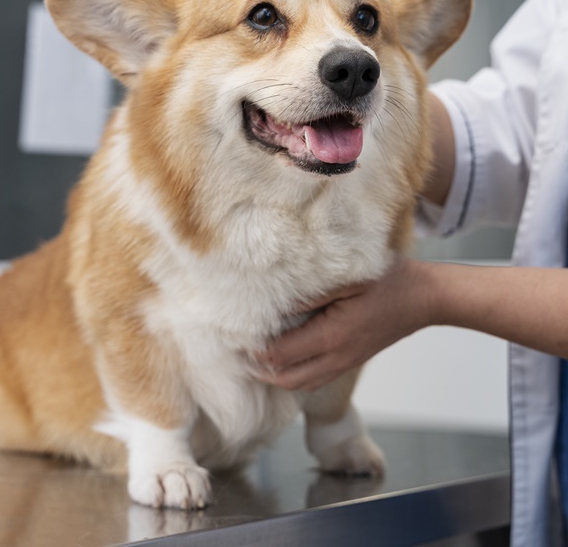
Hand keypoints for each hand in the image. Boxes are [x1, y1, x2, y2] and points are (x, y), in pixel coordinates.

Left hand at [256, 258, 431, 390]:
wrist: (426, 297)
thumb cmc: (390, 281)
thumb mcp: (349, 278)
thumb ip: (311, 294)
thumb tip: (278, 305)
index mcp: (333, 336)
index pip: (281, 355)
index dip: (255, 350)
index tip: (237, 334)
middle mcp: (337, 357)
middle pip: (286, 379)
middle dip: (259, 369)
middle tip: (239, 350)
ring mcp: (345, 362)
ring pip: (300, 384)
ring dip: (275, 374)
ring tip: (256, 355)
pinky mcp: (350, 360)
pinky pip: (315, 378)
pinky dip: (294, 374)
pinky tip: (284, 356)